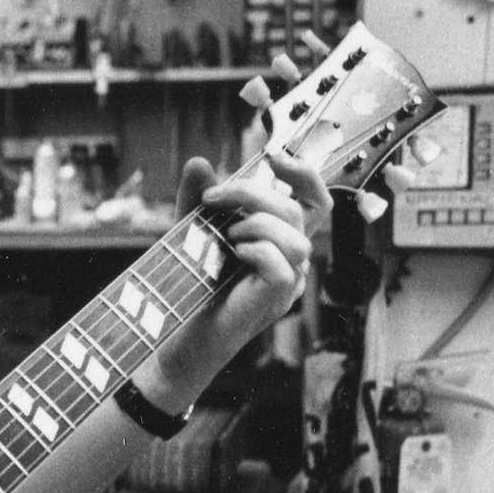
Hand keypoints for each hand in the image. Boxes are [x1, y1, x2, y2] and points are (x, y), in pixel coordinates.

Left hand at [142, 149, 331, 405]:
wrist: (178, 334)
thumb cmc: (191, 286)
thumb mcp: (192, 233)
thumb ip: (197, 200)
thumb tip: (199, 161)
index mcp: (280, 241)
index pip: (315, 202)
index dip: (304, 175)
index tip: (273, 158)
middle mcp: (293, 260)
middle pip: (297, 210)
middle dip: (252, 193)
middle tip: (212, 198)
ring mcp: (290, 282)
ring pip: (295, 237)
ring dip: (255, 224)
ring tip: (225, 236)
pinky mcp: (279, 298)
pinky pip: (281, 264)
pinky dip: (255, 250)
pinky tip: (233, 255)